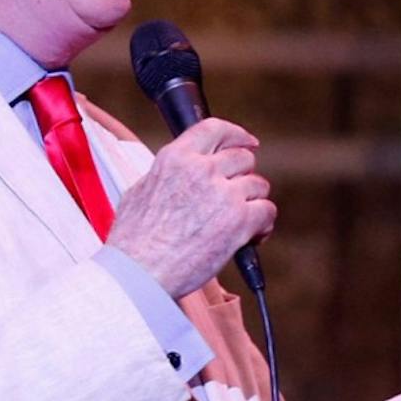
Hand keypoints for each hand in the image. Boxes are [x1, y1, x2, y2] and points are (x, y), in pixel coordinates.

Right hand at [106, 118, 275, 296]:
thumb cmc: (133, 242)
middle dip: (244, 177)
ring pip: (258, 185)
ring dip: (254, 202)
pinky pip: (267, 211)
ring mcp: (223, 193)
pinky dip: (264, 224)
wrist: (139, 272)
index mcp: (175, 158)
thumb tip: (175, 175)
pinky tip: (253, 236)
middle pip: (243, 158)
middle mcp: (201, 169)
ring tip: (243, 223)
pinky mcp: (239, 220)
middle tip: (237, 197)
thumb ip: (165, 175)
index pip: (214, 129)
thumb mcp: (139, 191)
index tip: (247, 142)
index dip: (236, 134)